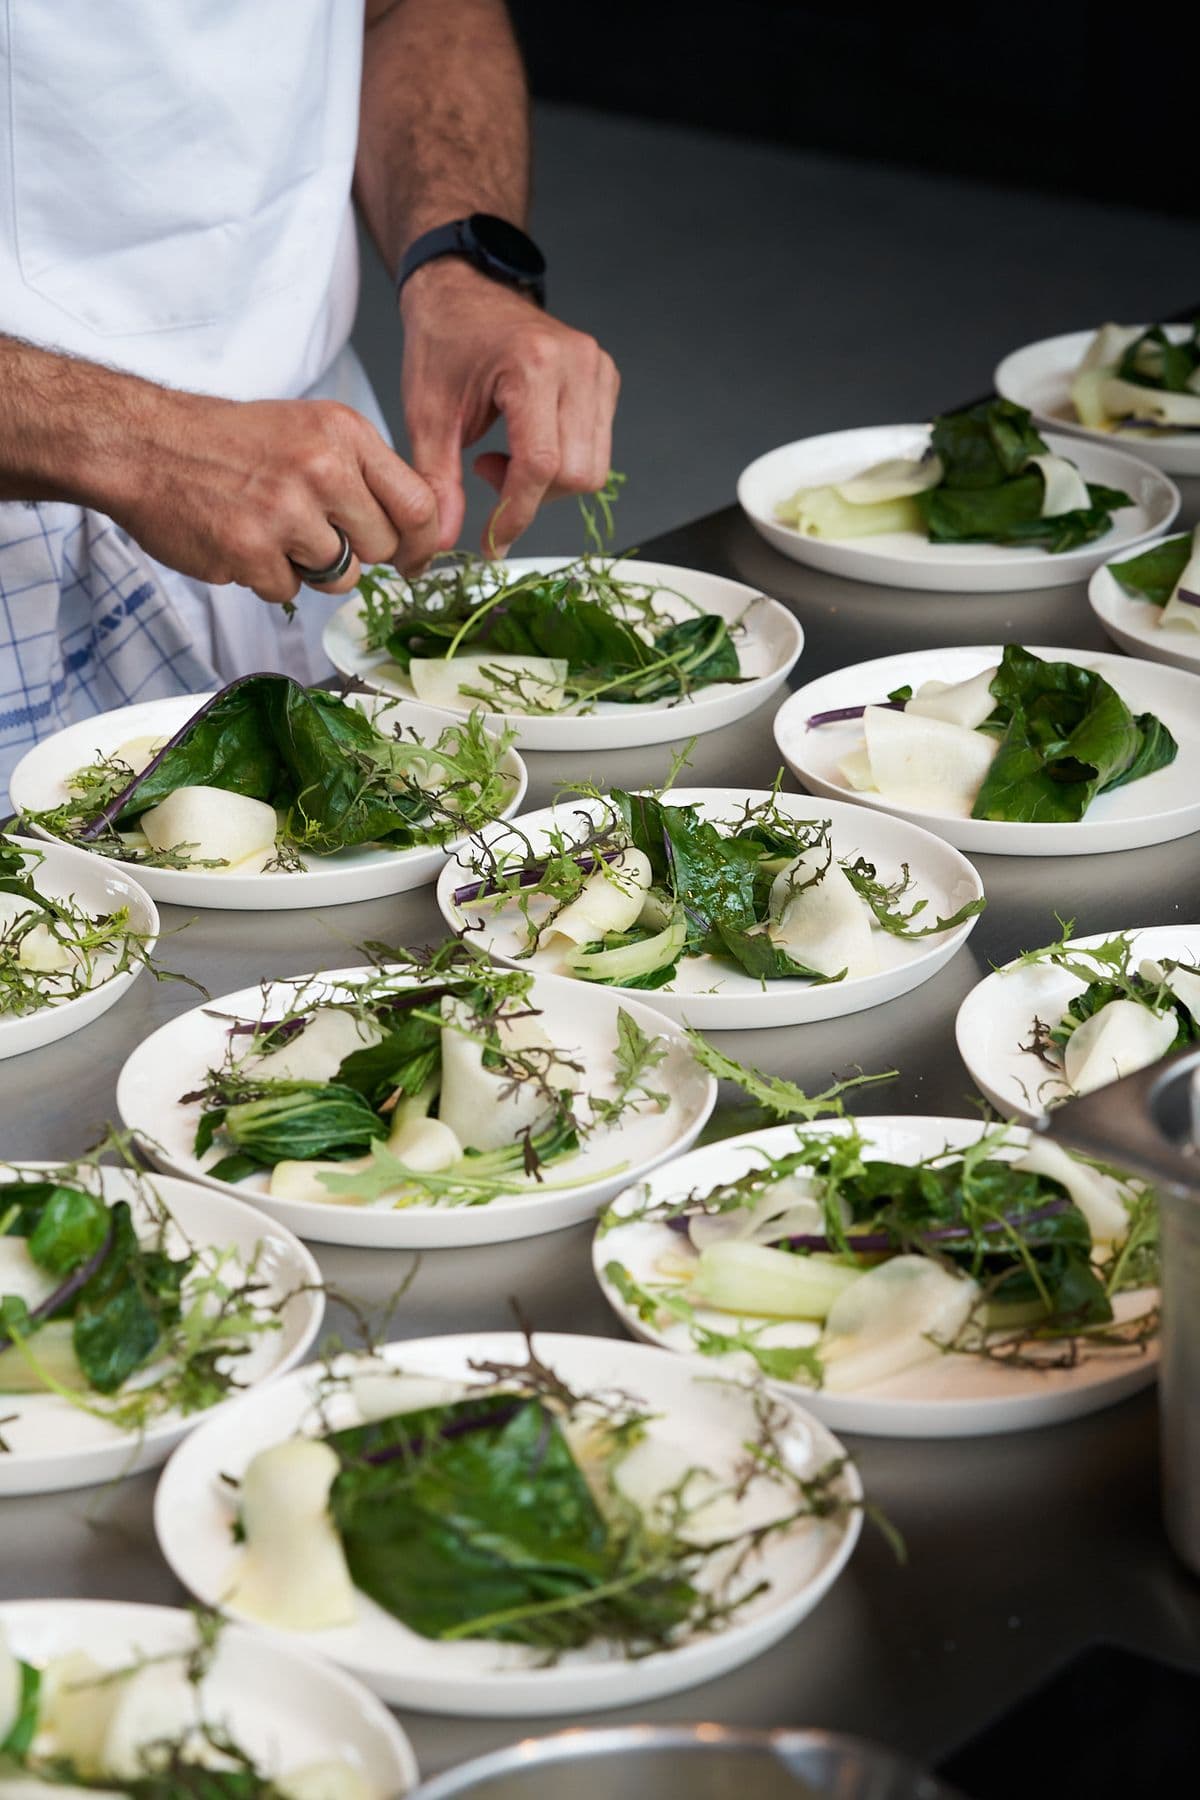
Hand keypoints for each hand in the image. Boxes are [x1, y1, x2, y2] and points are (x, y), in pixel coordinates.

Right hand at [103, 392, 440, 603]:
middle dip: (355, 551)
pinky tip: (242, 540)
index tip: (413, 559)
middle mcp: (322, 469)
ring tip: (271, 529)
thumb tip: (412, 533)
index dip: (422, 543)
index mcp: (343, 434)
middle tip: (313, 530)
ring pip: (340, 577)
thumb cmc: (228, 442)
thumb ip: (362, 473)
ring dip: (309, 567)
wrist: (145, 444)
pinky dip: (266, 577)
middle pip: (381, 548)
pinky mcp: (251, 551)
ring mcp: (286, 513)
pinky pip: (288, 591)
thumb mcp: (309, 429)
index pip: (418, 504)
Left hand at [400, 260, 619, 553]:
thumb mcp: (428, 415)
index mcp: (532, 364)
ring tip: (506, 457)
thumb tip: (442, 541)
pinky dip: (562, 462)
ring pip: (593, 467)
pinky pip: (597, 448)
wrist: (463, 292)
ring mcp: (597, 369)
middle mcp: (576, 363)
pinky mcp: (605, 379)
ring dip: (548, 482)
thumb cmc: (443, 341)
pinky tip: (528, 443)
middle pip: (576, 473)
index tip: (492, 541)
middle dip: (532, 495)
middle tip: (487, 473)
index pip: (540, 463)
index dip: (516, 512)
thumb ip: (437, 482)